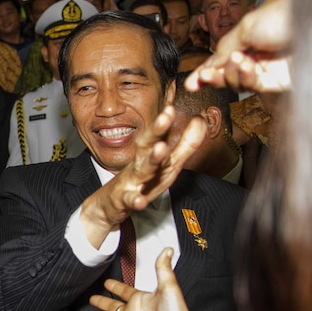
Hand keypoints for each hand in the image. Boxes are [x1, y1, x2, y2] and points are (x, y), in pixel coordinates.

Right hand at [81, 106, 205, 245]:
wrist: (110, 204)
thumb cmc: (142, 181)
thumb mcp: (168, 162)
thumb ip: (186, 143)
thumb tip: (201, 120)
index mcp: (149, 153)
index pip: (157, 134)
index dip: (165, 121)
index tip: (172, 106)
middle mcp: (139, 163)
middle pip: (147, 144)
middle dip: (156, 130)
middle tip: (166, 116)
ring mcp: (131, 181)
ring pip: (141, 169)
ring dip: (151, 159)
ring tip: (160, 149)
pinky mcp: (124, 200)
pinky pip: (130, 200)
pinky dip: (134, 199)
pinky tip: (140, 200)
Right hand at [186, 0, 291, 93]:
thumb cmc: (286, 14)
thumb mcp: (246, 26)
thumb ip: (225, 47)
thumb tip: (210, 64)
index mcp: (252, 36)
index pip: (222, 57)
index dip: (205, 71)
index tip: (190, 83)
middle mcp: (259, 53)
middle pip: (227, 73)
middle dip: (213, 76)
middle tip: (203, 78)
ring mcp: (269, 68)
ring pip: (238, 82)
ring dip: (229, 75)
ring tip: (235, 62)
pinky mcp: (279, 82)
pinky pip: (254, 87)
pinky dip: (244, 78)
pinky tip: (243, 67)